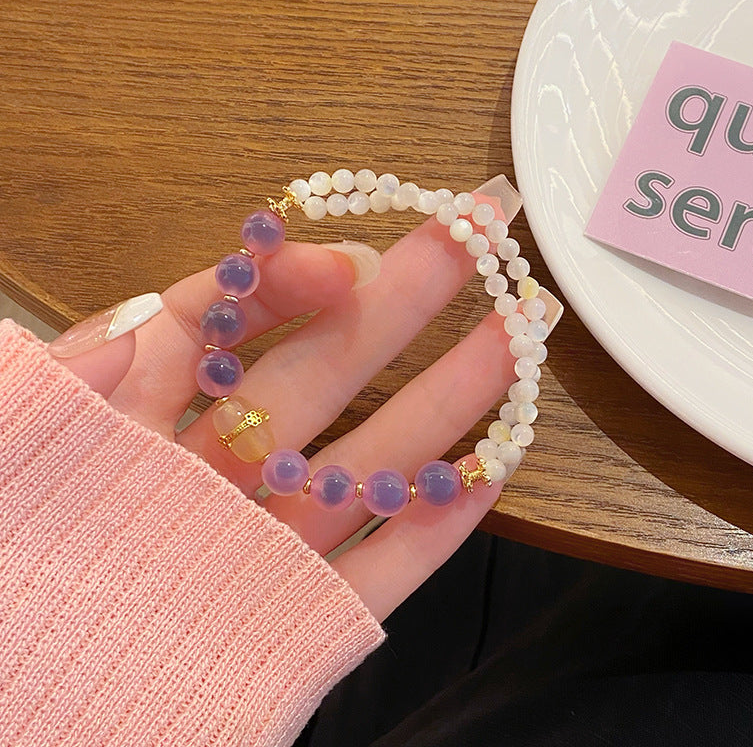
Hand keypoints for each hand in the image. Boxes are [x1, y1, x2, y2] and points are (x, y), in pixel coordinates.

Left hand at [49, 216, 518, 621]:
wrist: (20, 739)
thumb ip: (41, 390)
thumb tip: (135, 325)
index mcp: (130, 423)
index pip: (220, 318)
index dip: (289, 276)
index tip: (350, 262)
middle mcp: (210, 473)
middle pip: (324, 369)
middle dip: (408, 301)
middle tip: (480, 236)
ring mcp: (262, 546)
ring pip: (370, 461)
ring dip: (452, 398)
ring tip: (522, 333)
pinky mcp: (296, 622)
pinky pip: (381, 570)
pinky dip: (438, 525)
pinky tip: (495, 468)